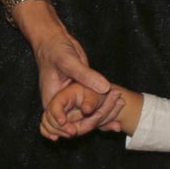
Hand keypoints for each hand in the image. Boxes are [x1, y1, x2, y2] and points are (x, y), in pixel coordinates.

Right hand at [22, 17, 113, 140]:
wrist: (55, 40)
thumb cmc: (56, 51)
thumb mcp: (70, 63)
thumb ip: (86, 76)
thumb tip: (104, 88)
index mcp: (52, 99)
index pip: (61, 122)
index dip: (74, 128)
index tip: (91, 127)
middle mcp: (61, 102)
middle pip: (75, 122)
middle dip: (91, 127)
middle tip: (113, 127)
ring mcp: (71, 98)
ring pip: (84, 115)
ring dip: (100, 121)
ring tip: (117, 126)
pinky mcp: (81, 91)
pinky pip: (91, 104)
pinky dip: (102, 110)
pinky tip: (115, 117)